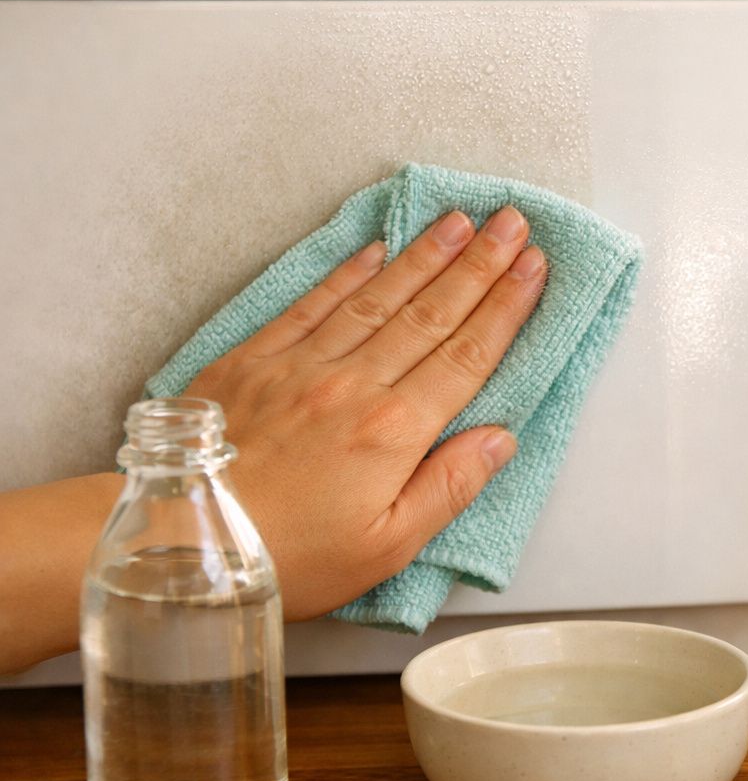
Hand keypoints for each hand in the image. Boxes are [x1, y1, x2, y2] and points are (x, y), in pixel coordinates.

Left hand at [186, 207, 547, 619]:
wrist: (181, 540)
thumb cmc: (289, 558)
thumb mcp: (387, 547)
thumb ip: (449, 487)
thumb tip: (500, 439)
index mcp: (393, 433)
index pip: (466, 356)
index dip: (506, 308)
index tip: (534, 269)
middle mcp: (353, 385)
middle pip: (431, 315)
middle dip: (479, 265)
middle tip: (513, 224)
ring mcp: (301, 366)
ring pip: (379, 298)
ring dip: (425, 256)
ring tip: (460, 222)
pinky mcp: (254, 360)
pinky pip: (313, 303)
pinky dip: (349, 272)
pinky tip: (376, 249)